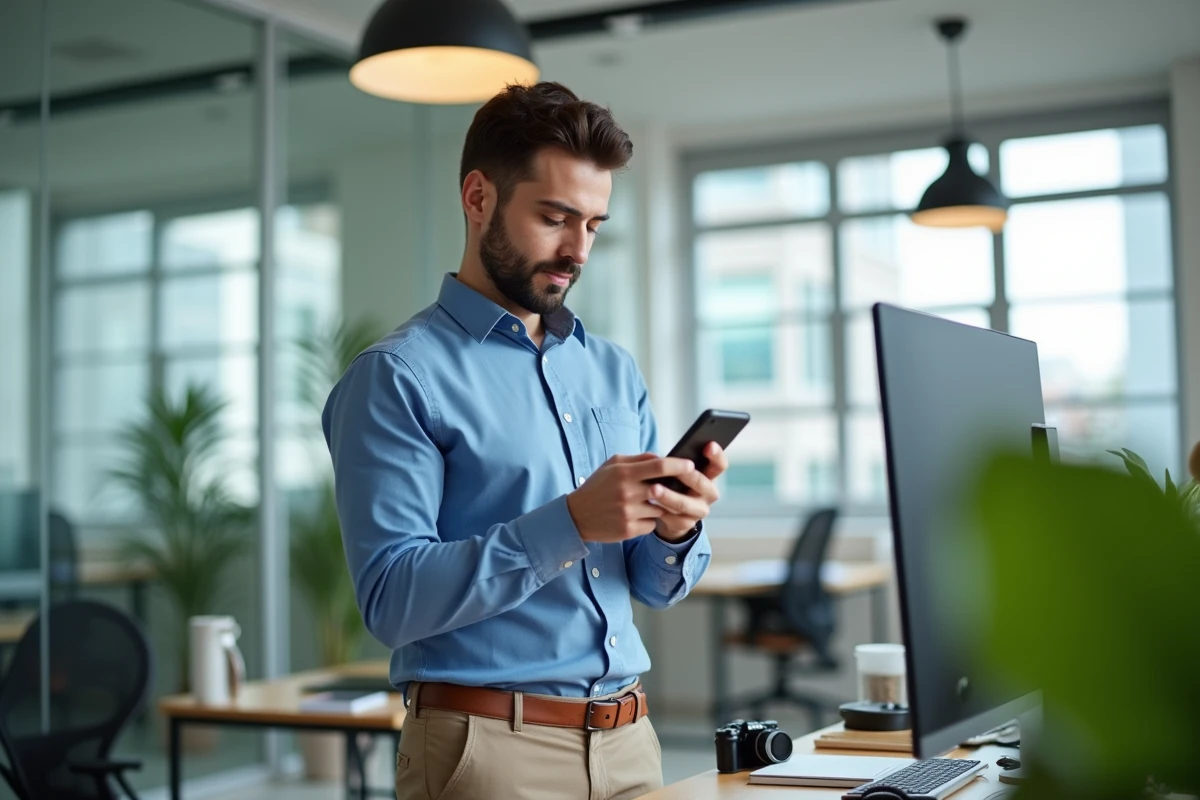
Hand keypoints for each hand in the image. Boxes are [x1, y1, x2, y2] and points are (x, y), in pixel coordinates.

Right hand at [566, 453, 697, 543]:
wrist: (576, 516)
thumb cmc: (598, 486)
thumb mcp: (613, 465)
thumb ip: (638, 459)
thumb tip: (662, 457)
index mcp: (623, 473)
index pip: (659, 466)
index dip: (679, 465)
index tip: (691, 465)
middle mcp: (627, 493)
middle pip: (665, 489)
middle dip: (674, 489)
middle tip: (676, 487)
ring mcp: (629, 513)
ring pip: (660, 509)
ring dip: (659, 506)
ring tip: (645, 503)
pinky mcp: (629, 530)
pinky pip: (652, 524)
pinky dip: (649, 520)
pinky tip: (637, 516)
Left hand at [653, 442, 727, 541]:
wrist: (672, 514)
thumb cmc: (675, 484)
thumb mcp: (680, 473)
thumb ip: (678, 464)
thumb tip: (662, 457)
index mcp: (710, 477)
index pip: (719, 465)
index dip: (716, 455)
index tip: (708, 445)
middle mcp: (709, 494)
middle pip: (701, 483)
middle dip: (686, 476)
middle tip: (671, 468)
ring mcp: (699, 511)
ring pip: (684, 503)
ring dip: (668, 496)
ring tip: (653, 489)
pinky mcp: (686, 524)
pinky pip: (673, 518)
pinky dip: (660, 510)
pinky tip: (649, 505)